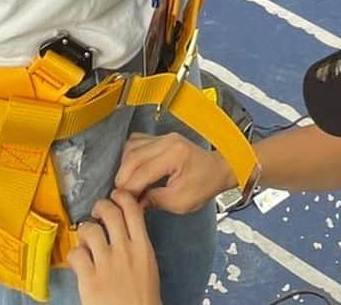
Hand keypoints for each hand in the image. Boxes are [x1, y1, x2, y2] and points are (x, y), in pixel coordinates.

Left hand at [67, 191, 159, 304]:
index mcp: (143, 246)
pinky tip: (77, 261)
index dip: (122, 196)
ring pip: (90, 230)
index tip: (116, 195)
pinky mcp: (89, 279)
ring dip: (85, 229)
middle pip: (110, 213)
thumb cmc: (144, 297)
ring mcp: (106, 263)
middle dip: (101, 206)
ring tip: (84, 236)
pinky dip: (74, 254)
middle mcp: (124, 249)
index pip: (133, 209)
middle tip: (97, 210)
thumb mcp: (148, 265)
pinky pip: (76, 254)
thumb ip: (137, 246)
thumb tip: (123, 233)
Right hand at [115, 132, 234, 212]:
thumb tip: (133, 203)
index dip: (129, 190)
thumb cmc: (204, 184)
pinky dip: (129, 158)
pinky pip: (136, 143)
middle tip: (123, 197)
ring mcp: (164, 137)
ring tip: (128, 186)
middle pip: (131, 157)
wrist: (218, 169)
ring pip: (131, 148)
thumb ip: (155, 201)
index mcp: (174, 154)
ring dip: (125, 168)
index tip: (124, 204)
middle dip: (123, 179)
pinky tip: (132, 172)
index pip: (141, 172)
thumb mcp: (181, 202)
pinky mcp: (161, 138)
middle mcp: (167, 141)